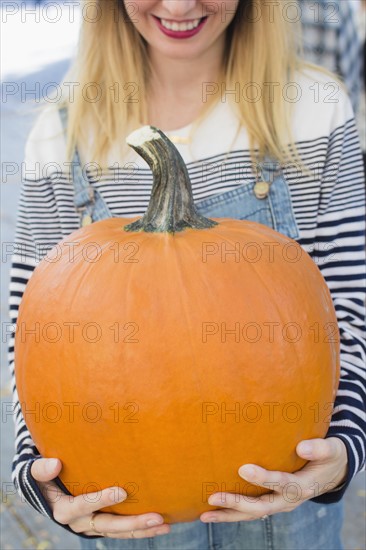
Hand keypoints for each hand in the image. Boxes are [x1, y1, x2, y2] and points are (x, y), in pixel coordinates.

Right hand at [31, 458, 170, 538]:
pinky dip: (139, 528)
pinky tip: (160, 525)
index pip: (84, 505)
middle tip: (157, 517)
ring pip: (119, 531)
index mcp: (63, 510)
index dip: (102, 500)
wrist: (44, 492)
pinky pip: (122, 529)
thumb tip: (55, 464)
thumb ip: (41, 469)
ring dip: (142, 529)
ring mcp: (93, 525)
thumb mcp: (34, 473)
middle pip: (109, 525)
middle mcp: (80, 522)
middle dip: (133, 523)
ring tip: (164, 525)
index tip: (122, 491)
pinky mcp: (102, 523)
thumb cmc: (42, 477)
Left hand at [200, 437, 347, 522]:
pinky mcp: (272, 503)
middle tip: (213, 497)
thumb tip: (302, 447)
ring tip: (204, 515)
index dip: (264, 478)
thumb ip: (319, 449)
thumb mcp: (331, 450)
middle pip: (261, 507)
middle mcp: (289, 501)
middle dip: (237, 503)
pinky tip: (213, 513)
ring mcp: (279, 505)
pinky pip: (250, 512)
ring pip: (252, 515)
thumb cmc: (329, 456)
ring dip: (229, 515)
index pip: (282, 484)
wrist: (331, 472)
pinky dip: (232, 514)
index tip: (243, 469)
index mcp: (303, 486)